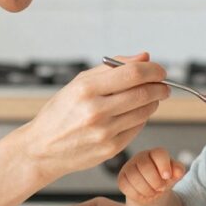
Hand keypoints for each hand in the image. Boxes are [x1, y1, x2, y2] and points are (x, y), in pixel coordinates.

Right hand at [19, 53, 169, 183]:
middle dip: (160, 86)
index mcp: (86, 89)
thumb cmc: (60, 113)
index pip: (134, 73)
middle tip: (162, 84)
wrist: (42, 148)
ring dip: (153, 102)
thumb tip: (144, 57)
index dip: (153, 70)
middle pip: (144, 93)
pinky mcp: (111, 148)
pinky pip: (137, 128)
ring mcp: (105, 132)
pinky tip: (133, 113)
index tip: (159, 70)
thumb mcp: (79, 83)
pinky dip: (141, 118)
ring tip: (149, 97)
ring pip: (144, 111)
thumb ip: (113, 68)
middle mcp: (96, 111)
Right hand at [117, 148, 185, 205]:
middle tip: (161, 188)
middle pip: (145, 167)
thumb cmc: (164, 180)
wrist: (153, 191)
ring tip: (153, 192)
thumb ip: (178, 170)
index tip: (167, 177)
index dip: (164, 165)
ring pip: (134, 177)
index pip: (159, 154)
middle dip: (155, 182)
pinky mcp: (122, 178)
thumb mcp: (174, 175)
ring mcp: (129, 167)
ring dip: (147, 190)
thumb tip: (178, 171)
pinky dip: (136, 194)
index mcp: (155, 154)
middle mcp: (141, 157)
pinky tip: (142, 194)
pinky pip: (126, 186)